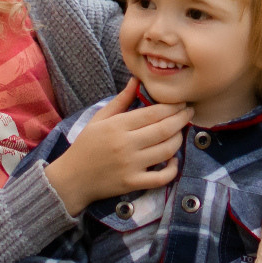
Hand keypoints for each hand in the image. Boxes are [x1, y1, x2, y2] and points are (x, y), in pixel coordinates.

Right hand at [44, 82, 192, 213]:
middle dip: (182, 118)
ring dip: (179, 140)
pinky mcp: (133, 183)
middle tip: (189, 112)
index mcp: (117, 126)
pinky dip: (173, 169)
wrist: (72, 179)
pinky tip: (174, 160)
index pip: (153, 113)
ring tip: (180, 132)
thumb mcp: (99, 119)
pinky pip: (162, 177)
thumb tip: (136, 79)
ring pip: (167, 151)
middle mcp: (126, 145)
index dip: (172, 106)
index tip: (181, 101)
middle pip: (164, 129)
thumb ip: (121, 100)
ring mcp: (131, 165)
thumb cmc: (86, 145)